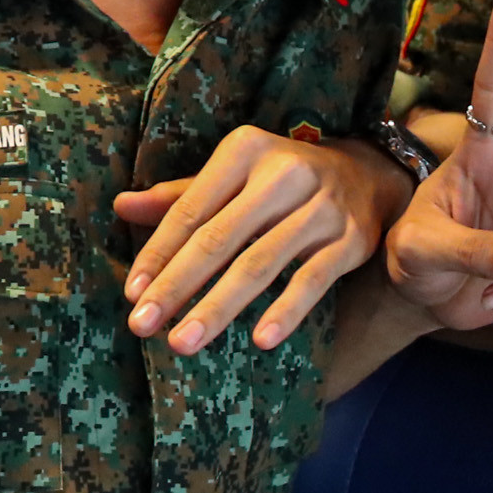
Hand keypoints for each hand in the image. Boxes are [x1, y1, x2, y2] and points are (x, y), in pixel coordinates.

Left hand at [118, 131, 413, 355]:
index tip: (131, 295)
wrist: (370, 174)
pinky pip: (313, 281)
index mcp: (245, 150)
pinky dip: (286, 311)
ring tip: (183, 342)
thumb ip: (180, 197)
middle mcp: (284, 173)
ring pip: (260, 263)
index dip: (158, 253)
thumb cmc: (281, 180)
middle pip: (219, 238)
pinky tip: (260, 341)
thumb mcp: (233, 175)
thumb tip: (121, 206)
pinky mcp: (352, 240)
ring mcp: (321, 208)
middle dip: (176, 286)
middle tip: (143, 326)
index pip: (191, 210)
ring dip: (218, 307)